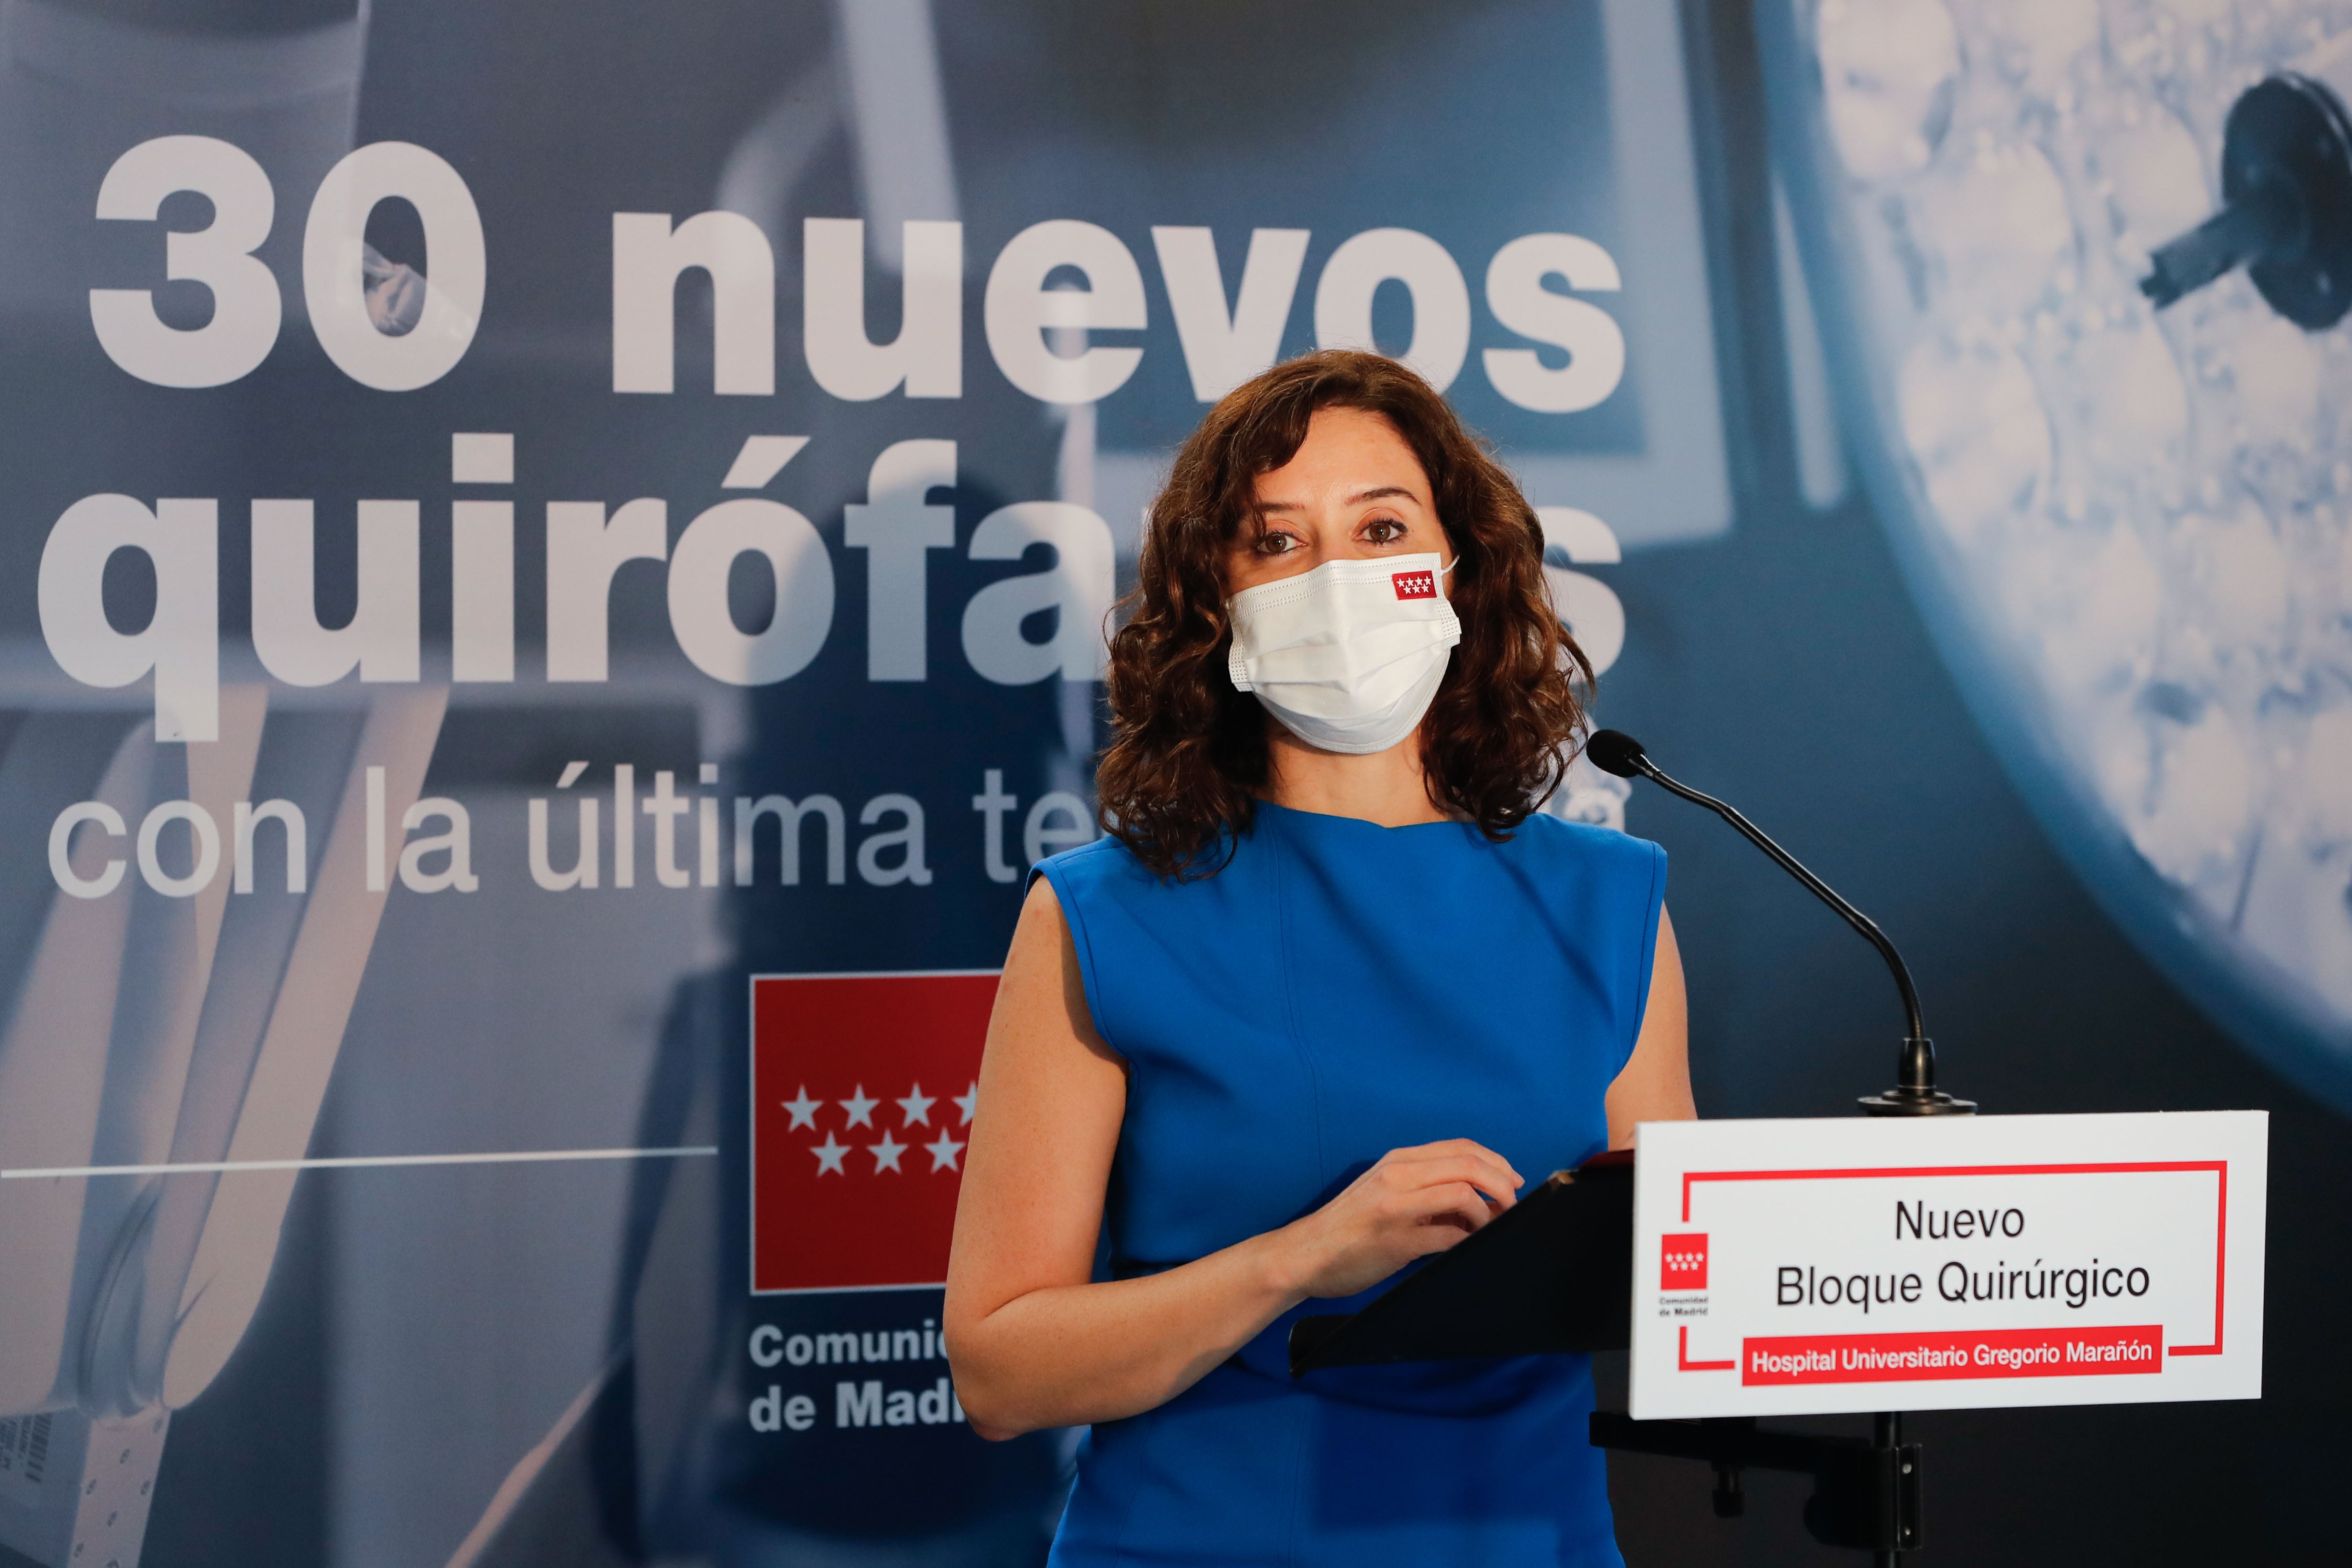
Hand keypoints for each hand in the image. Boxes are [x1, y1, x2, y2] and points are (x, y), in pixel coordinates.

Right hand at [1268, 1139, 1523, 1299]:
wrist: (1304, 1254)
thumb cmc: (1348, 1227)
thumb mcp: (1385, 1191)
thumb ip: (1425, 1188)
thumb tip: (1477, 1200)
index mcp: (1398, 1161)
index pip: (1461, 1147)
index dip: (1496, 1162)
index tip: (1512, 1181)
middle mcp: (1398, 1175)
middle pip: (1469, 1165)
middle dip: (1502, 1185)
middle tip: (1512, 1206)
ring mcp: (1396, 1206)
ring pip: (1463, 1193)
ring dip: (1489, 1213)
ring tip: (1493, 1228)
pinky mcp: (1396, 1240)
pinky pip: (1449, 1234)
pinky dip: (1469, 1239)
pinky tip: (1469, 1246)